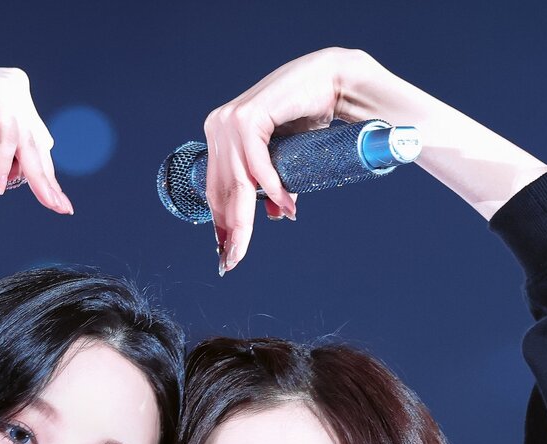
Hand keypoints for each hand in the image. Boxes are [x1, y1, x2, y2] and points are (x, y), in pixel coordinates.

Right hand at [0, 58, 70, 210]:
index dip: (45, 171)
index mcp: (15, 96)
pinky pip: (9, 137)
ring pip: (28, 143)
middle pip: (38, 144)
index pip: (36, 140)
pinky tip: (0, 185)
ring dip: (38, 178)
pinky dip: (5, 163)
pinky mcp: (0, 93)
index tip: (55, 199)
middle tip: (62, 208)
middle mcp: (18, 90)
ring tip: (47, 203)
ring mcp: (12, 89)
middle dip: (50, 179)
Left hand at [200, 48, 375, 272]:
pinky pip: (256, 163)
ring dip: (250, 214)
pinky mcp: (248, 116)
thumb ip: (273, 184)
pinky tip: (284, 203)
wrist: (330, 83)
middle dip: (232, 228)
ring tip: (265, 235)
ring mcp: (229, 121)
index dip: (222, 223)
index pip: (216, 188)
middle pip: (224, 189)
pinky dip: (271, 186)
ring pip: (238, 181)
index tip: (226, 253)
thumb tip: (275, 215)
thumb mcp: (284, 159)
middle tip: (234, 259)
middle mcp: (218, 127)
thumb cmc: (308, 117)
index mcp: (220, 136)